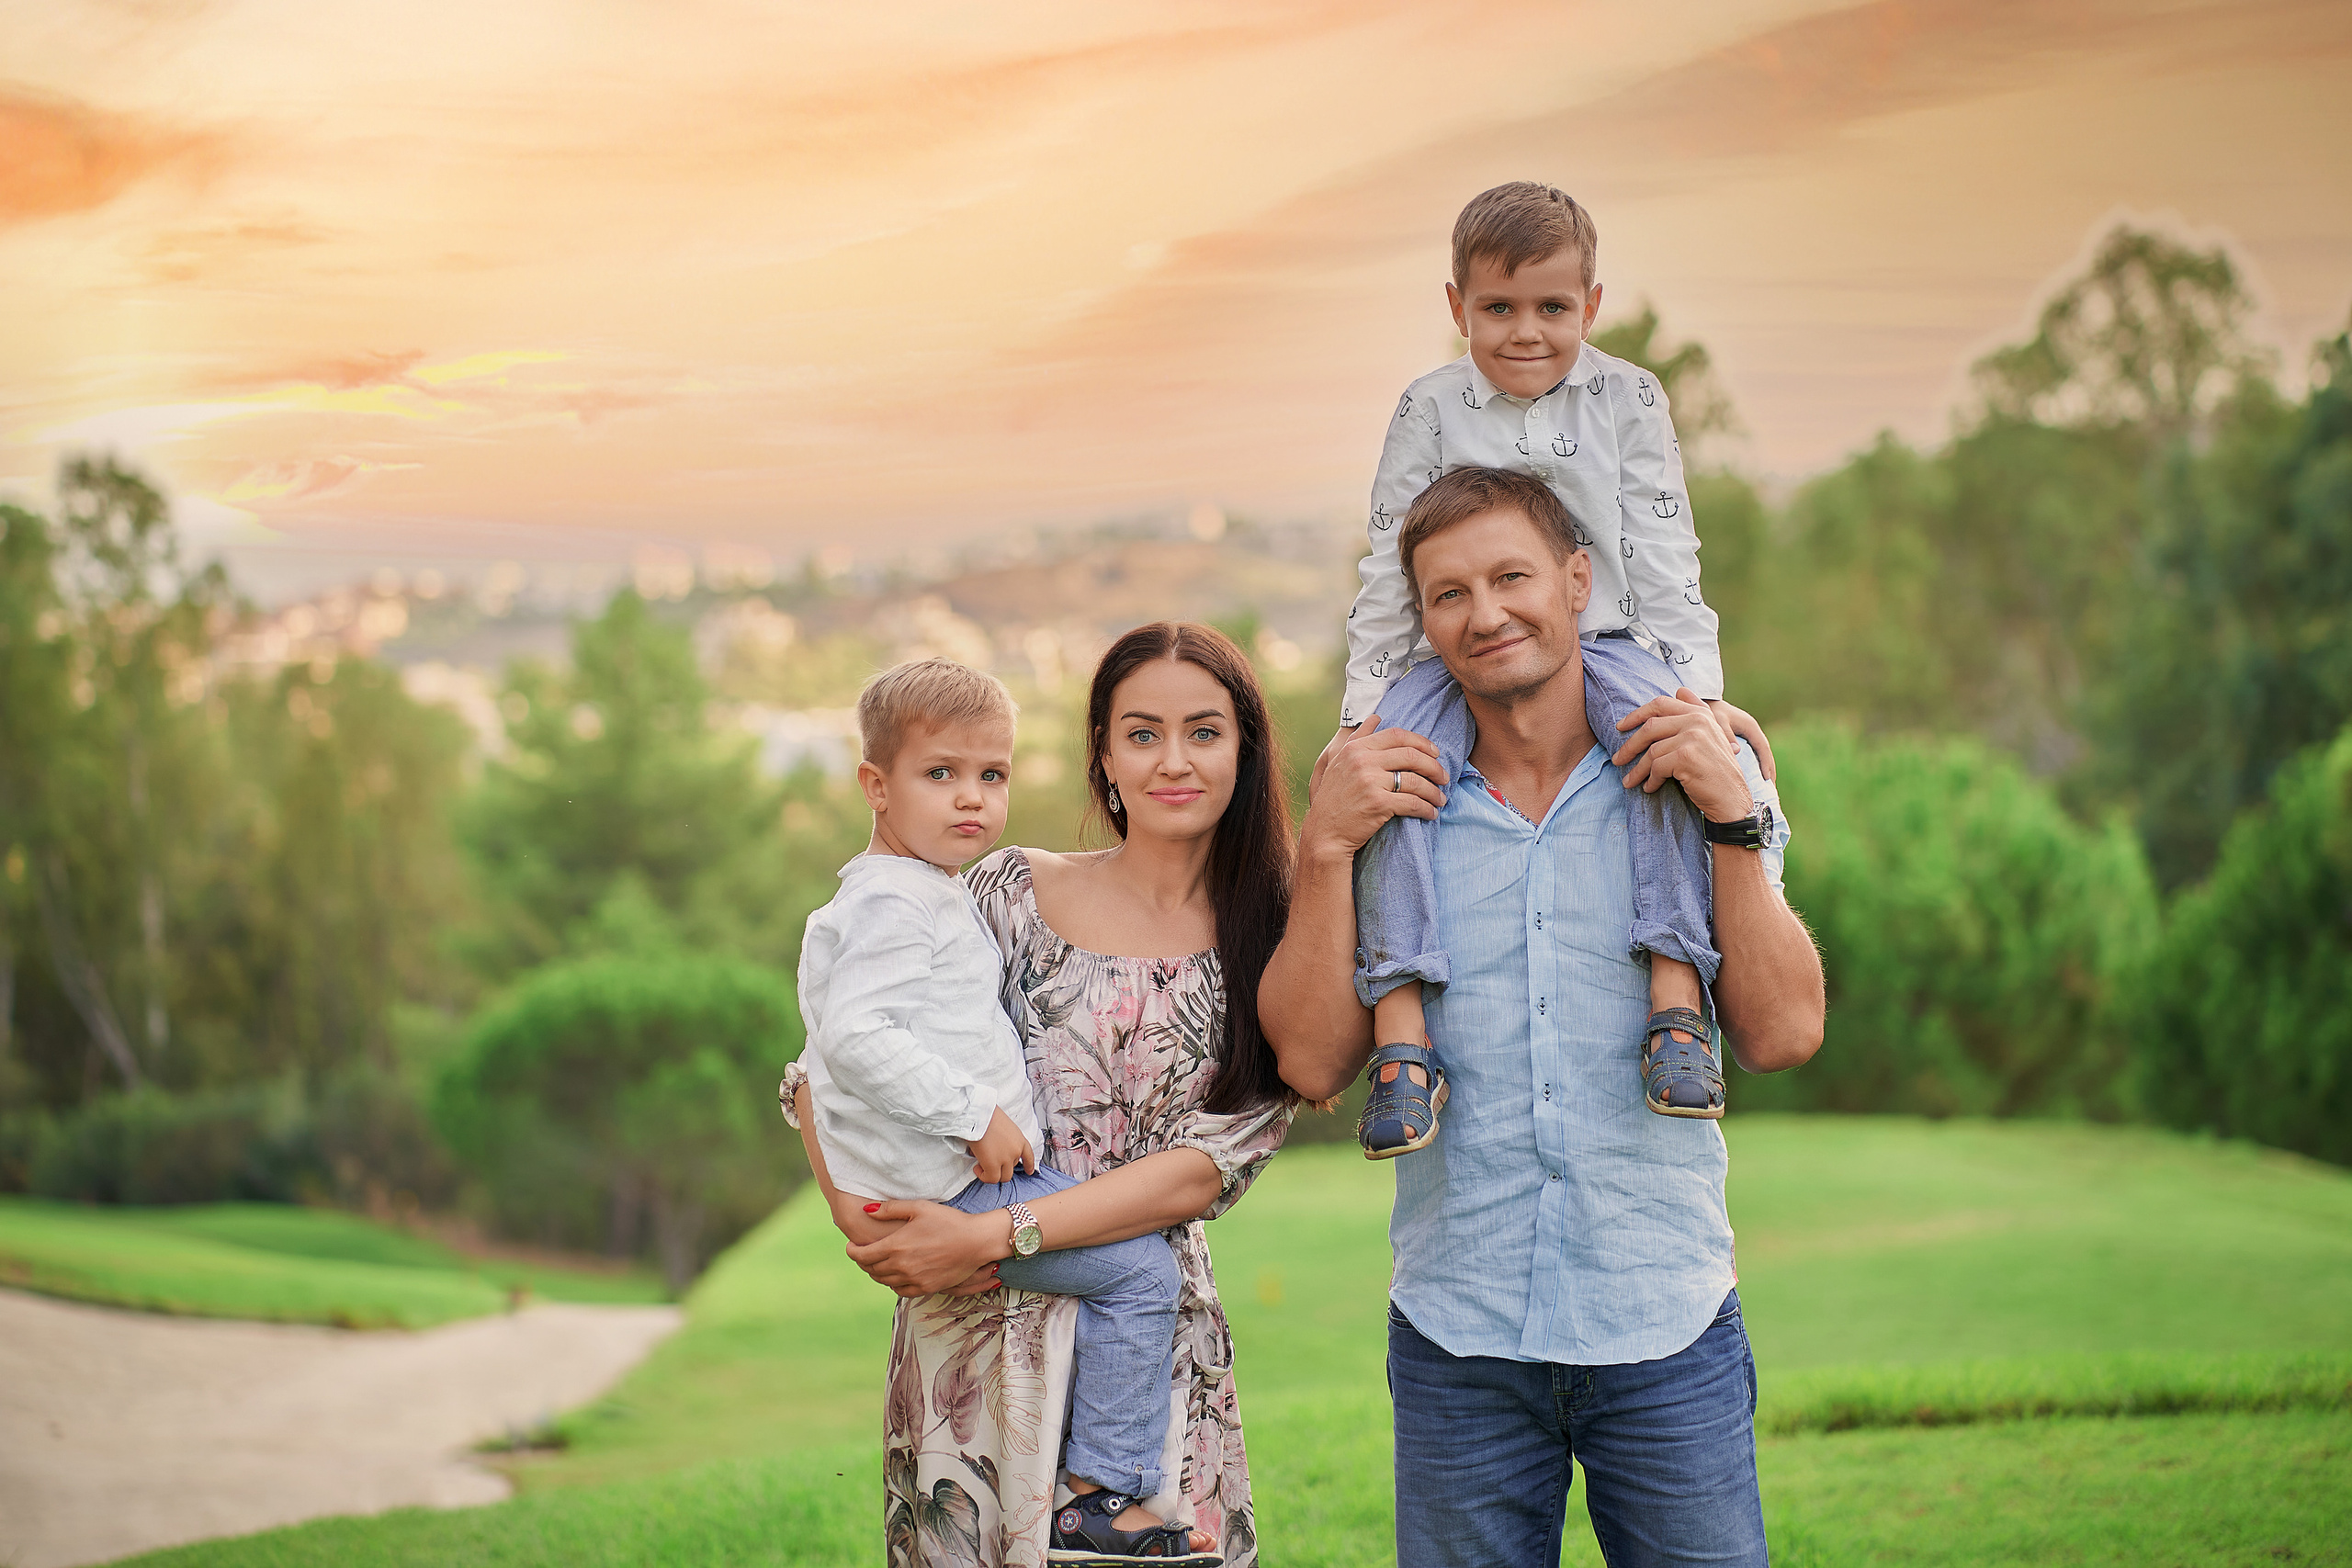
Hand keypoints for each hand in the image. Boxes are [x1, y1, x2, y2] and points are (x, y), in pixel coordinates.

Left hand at [847, 1201, 1003, 1296]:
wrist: (976, 1241)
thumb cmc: (949, 1220)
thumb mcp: (919, 1207)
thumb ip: (890, 1209)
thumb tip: (865, 1210)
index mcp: (896, 1246)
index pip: (862, 1255)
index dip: (852, 1251)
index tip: (851, 1246)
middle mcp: (901, 1266)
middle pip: (871, 1269)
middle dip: (863, 1261)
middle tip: (864, 1252)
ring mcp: (913, 1279)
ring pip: (883, 1281)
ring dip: (876, 1272)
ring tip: (878, 1262)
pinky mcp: (925, 1288)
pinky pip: (900, 1291)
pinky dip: (893, 1284)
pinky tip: (896, 1274)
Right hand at [967, 1106, 1035, 1182]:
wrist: (980, 1114)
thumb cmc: (988, 1115)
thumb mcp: (1004, 1127)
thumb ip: (1005, 1141)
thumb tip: (994, 1150)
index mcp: (1020, 1140)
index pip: (1029, 1156)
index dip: (1029, 1165)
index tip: (1029, 1171)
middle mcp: (1016, 1150)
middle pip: (1013, 1168)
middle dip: (1001, 1166)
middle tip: (990, 1161)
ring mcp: (1006, 1159)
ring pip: (1003, 1177)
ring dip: (993, 1174)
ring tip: (981, 1166)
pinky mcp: (993, 1165)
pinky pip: (991, 1178)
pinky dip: (983, 1176)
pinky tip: (977, 1168)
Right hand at [1300, 714, 1447, 859]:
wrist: (1324, 833)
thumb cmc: (1334, 799)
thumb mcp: (1338, 762)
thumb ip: (1358, 738)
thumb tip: (1375, 717)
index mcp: (1355, 748)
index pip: (1397, 735)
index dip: (1422, 742)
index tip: (1435, 753)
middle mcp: (1362, 761)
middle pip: (1411, 755)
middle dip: (1434, 767)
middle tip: (1444, 777)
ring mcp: (1370, 782)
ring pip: (1416, 781)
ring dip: (1434, 791)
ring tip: (1440, 798)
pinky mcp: (1378, 804)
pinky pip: (1413, 803)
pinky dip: (1426, 808)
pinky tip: (1431, 813)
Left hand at [1613, 687, 1752, 822]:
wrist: (1732, 799)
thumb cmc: (1716, 771)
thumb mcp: (1710, 736)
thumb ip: (1696, 712)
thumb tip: (1679, 690)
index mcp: (1701, 713)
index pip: (1660, 704)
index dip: (1636, 714)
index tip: (1620, 727)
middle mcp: (1698, 720)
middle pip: (1650, 727)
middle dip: (1630, 745)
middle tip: (1617, 759)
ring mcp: (1693, 737)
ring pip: (1652, 751)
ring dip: (1638, 770)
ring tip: (1630, 781)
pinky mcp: (1686, 756)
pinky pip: (1657, 767)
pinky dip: (1650, 780)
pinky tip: (1650, 788)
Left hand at [1704, 698, 1775, 780]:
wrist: (1702, 702)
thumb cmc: (1709, 711)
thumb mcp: (1717, 720)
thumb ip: (1725, 733)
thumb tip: (1736, 751)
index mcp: (1749, 726)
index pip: (1763, 748)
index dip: (1767, 764)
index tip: (1768, 779)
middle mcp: (1750, 731)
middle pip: (1764, 754)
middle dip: (1769, 770)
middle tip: (1771, 789)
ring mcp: (1745, 736)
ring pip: (1758, 755)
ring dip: (1762, 769)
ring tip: (1764, 788)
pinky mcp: (1738, 740)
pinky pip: (1749, 755)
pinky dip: (1752, 766)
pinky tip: (1749, 779)